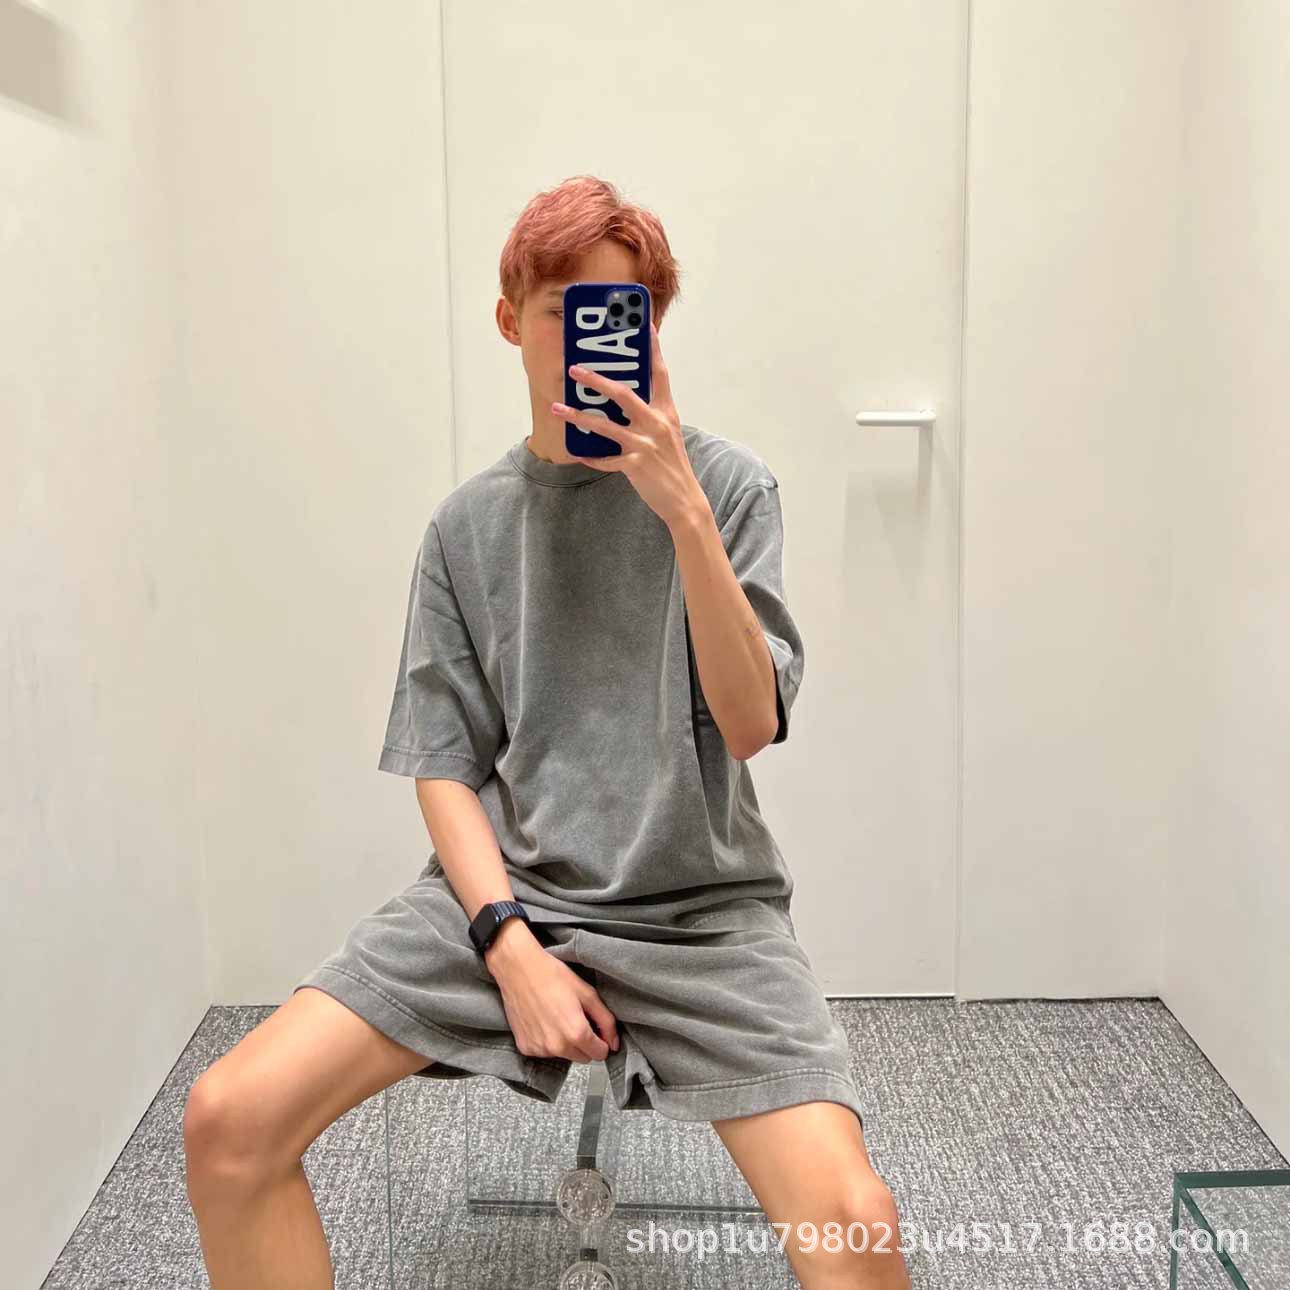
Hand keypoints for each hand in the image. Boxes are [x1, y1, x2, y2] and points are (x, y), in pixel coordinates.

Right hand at [486, 923, 619, 1062]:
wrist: (518, 969)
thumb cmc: (553, 976)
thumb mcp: (587, 993)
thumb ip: (605, 1020)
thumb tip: (614, 1043)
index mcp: (576, 1033)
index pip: (600, 1054)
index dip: (602, 1041)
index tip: (596, 1028)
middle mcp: (557, 1047)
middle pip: (583, 1058)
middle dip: (585, 1044)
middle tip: (576, 1019)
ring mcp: (539, 1049)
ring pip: (564, 1055)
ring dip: (566, 1043)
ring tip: (557, 1017)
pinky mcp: (525, 1048)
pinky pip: (545, 1052)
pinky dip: (547, 1041)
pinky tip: (543, 1021)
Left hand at [553, 320, 708, 529]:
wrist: (685, 501)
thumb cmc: (672, 466)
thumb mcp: (667, 434)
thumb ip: (649, 416)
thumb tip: (620, 401)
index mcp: (667, 412)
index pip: (659, 374)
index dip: (652, 349)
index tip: (642, 325)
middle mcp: (657, 423)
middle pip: (623, 394)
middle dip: (596, 379)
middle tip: (574, 369)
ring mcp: (645, 444)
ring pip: (604, 425)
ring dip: (577, 415)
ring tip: (557, 408)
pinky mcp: (635, 464)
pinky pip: (605, 458)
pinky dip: (590, 456)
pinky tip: (577, 452)